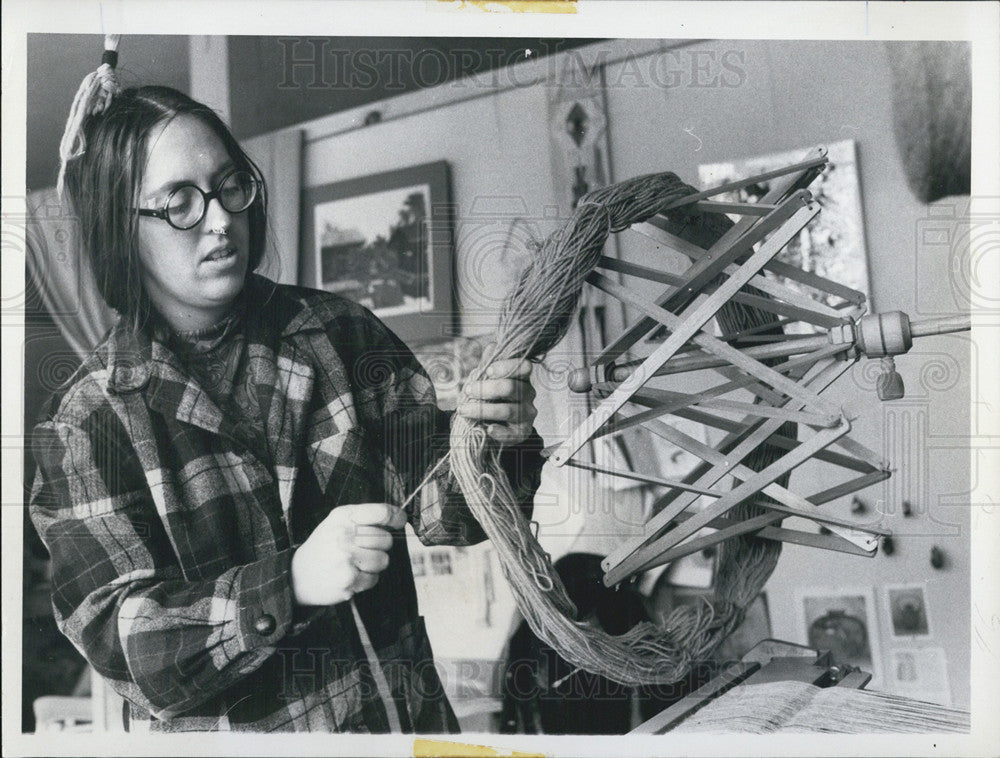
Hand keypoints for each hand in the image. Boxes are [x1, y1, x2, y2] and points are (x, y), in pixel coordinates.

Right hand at [290, 503, 405, 605]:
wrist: (297, 575)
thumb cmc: (325, 546)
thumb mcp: (337, 522)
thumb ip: (365, 517)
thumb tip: (400, 517)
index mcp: (343, 516)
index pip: (381, 512)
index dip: (396, 516)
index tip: (400, 520)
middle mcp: (344, 535)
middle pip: (386, 539)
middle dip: (381, 546)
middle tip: (363, 549)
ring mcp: (346, 558)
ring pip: (383, 560)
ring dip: (374, 564)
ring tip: (356, 563)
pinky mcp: (348, 580)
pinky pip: (374, 578)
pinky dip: (366, 579)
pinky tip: (351, 574)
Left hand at [457, 347, 536, 446]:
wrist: (491, 422)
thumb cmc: (489, 396)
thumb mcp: (486, 378)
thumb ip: (489, 363)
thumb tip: (492, 347)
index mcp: (521, 376)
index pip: (524, 366)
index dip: (506, 367)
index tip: (487, 371)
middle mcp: (528, 394)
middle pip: (511, 388)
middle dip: (485, 389)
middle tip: (467, 390)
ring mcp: (527, 414)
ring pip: (508, 410)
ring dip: (482, 410)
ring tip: (463, 410)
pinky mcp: (522, 432)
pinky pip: (513, 434)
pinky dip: (499, 432)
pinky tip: (487, 429)